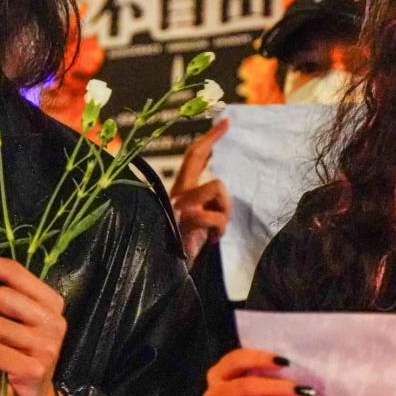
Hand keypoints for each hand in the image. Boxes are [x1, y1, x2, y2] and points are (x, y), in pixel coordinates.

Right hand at [170, 118, 231, 263]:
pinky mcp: (185, 219)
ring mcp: (179, 205)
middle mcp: (176, 194)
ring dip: (224, 211)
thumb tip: (222, 191)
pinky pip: (216, 215)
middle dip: (211, 138)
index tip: (225, 122)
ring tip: (215, 231)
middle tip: (227, 122)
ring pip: (218, 186)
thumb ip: (205, 206)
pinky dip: (220, 229)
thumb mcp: (198, 224)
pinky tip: (211, 241)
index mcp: (180, 193)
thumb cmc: (184, 251)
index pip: (193, 158)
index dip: (208, 139)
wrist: (168, 273)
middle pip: (195, 155)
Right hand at [203, 348, 311, 395]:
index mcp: (218, 375)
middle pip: (244, 386)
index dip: (260, 358)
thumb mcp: (258, 393)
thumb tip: (299, 369)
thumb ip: (267, 379)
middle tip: (303, 392)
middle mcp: (211, 394)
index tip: (286, 363)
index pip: (235, 360)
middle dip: (277, 388)